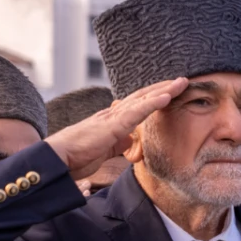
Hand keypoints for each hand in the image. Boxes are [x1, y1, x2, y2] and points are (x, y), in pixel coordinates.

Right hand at [46, 78, 187, 180]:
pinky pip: (136, 112)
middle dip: (163, 88)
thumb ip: (117, 145)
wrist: (57, 159)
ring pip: (142, 99)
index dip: (155, 96)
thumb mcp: (104, 151)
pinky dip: (152, 103)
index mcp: (111, 120)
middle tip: (183, 80)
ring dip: (164, 90)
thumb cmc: (76, 157)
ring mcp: (112, 117)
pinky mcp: (111, 126)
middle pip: (142, 96)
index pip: (137, 104)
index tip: (172, 91)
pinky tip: (167, 97)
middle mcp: (112, 114)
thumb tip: (128, 142)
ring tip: (182, 82)